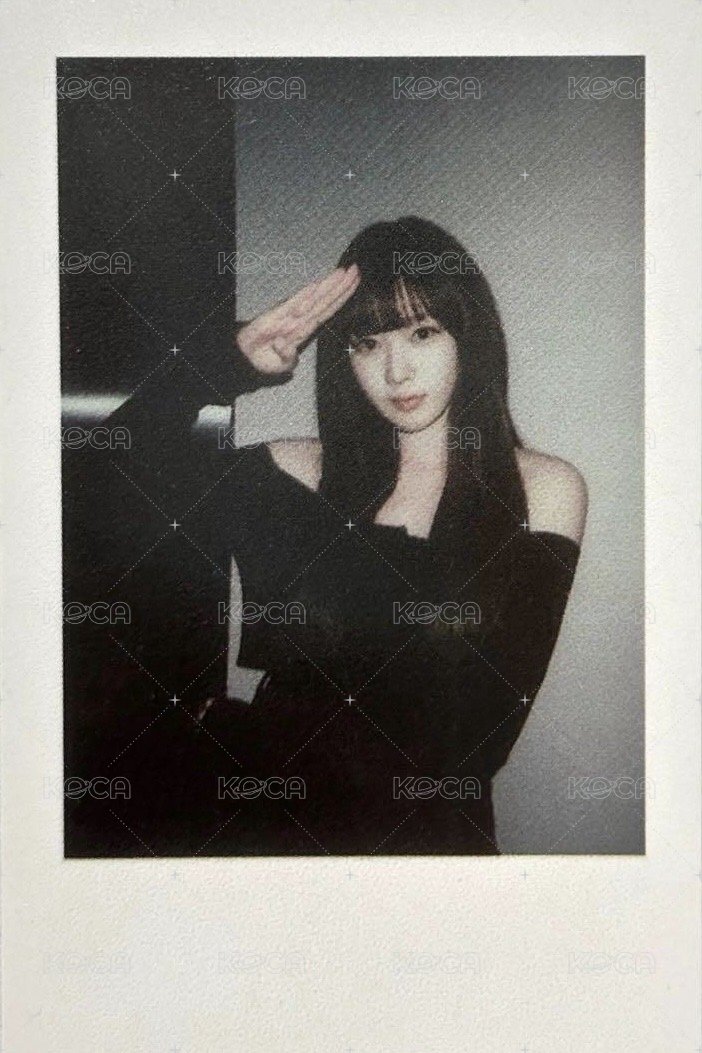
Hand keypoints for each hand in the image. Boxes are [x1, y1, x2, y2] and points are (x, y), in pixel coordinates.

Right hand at [234, 264, 359, 374]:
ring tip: (342, 272)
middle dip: (341, 286)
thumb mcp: (283, 365)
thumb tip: (288, 346)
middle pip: (325, 300)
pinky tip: (316, 286)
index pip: (328, 310)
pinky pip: (291, 305)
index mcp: (306, 328)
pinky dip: (303, 296)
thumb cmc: (266, 359)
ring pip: (313, 300)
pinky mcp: (274, 316)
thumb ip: (288, 358)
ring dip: (328, 286)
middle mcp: (300, 319)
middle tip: (355, 269)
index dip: (342, 297)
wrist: (243, 358)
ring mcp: (288, 316)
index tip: (355, 282)